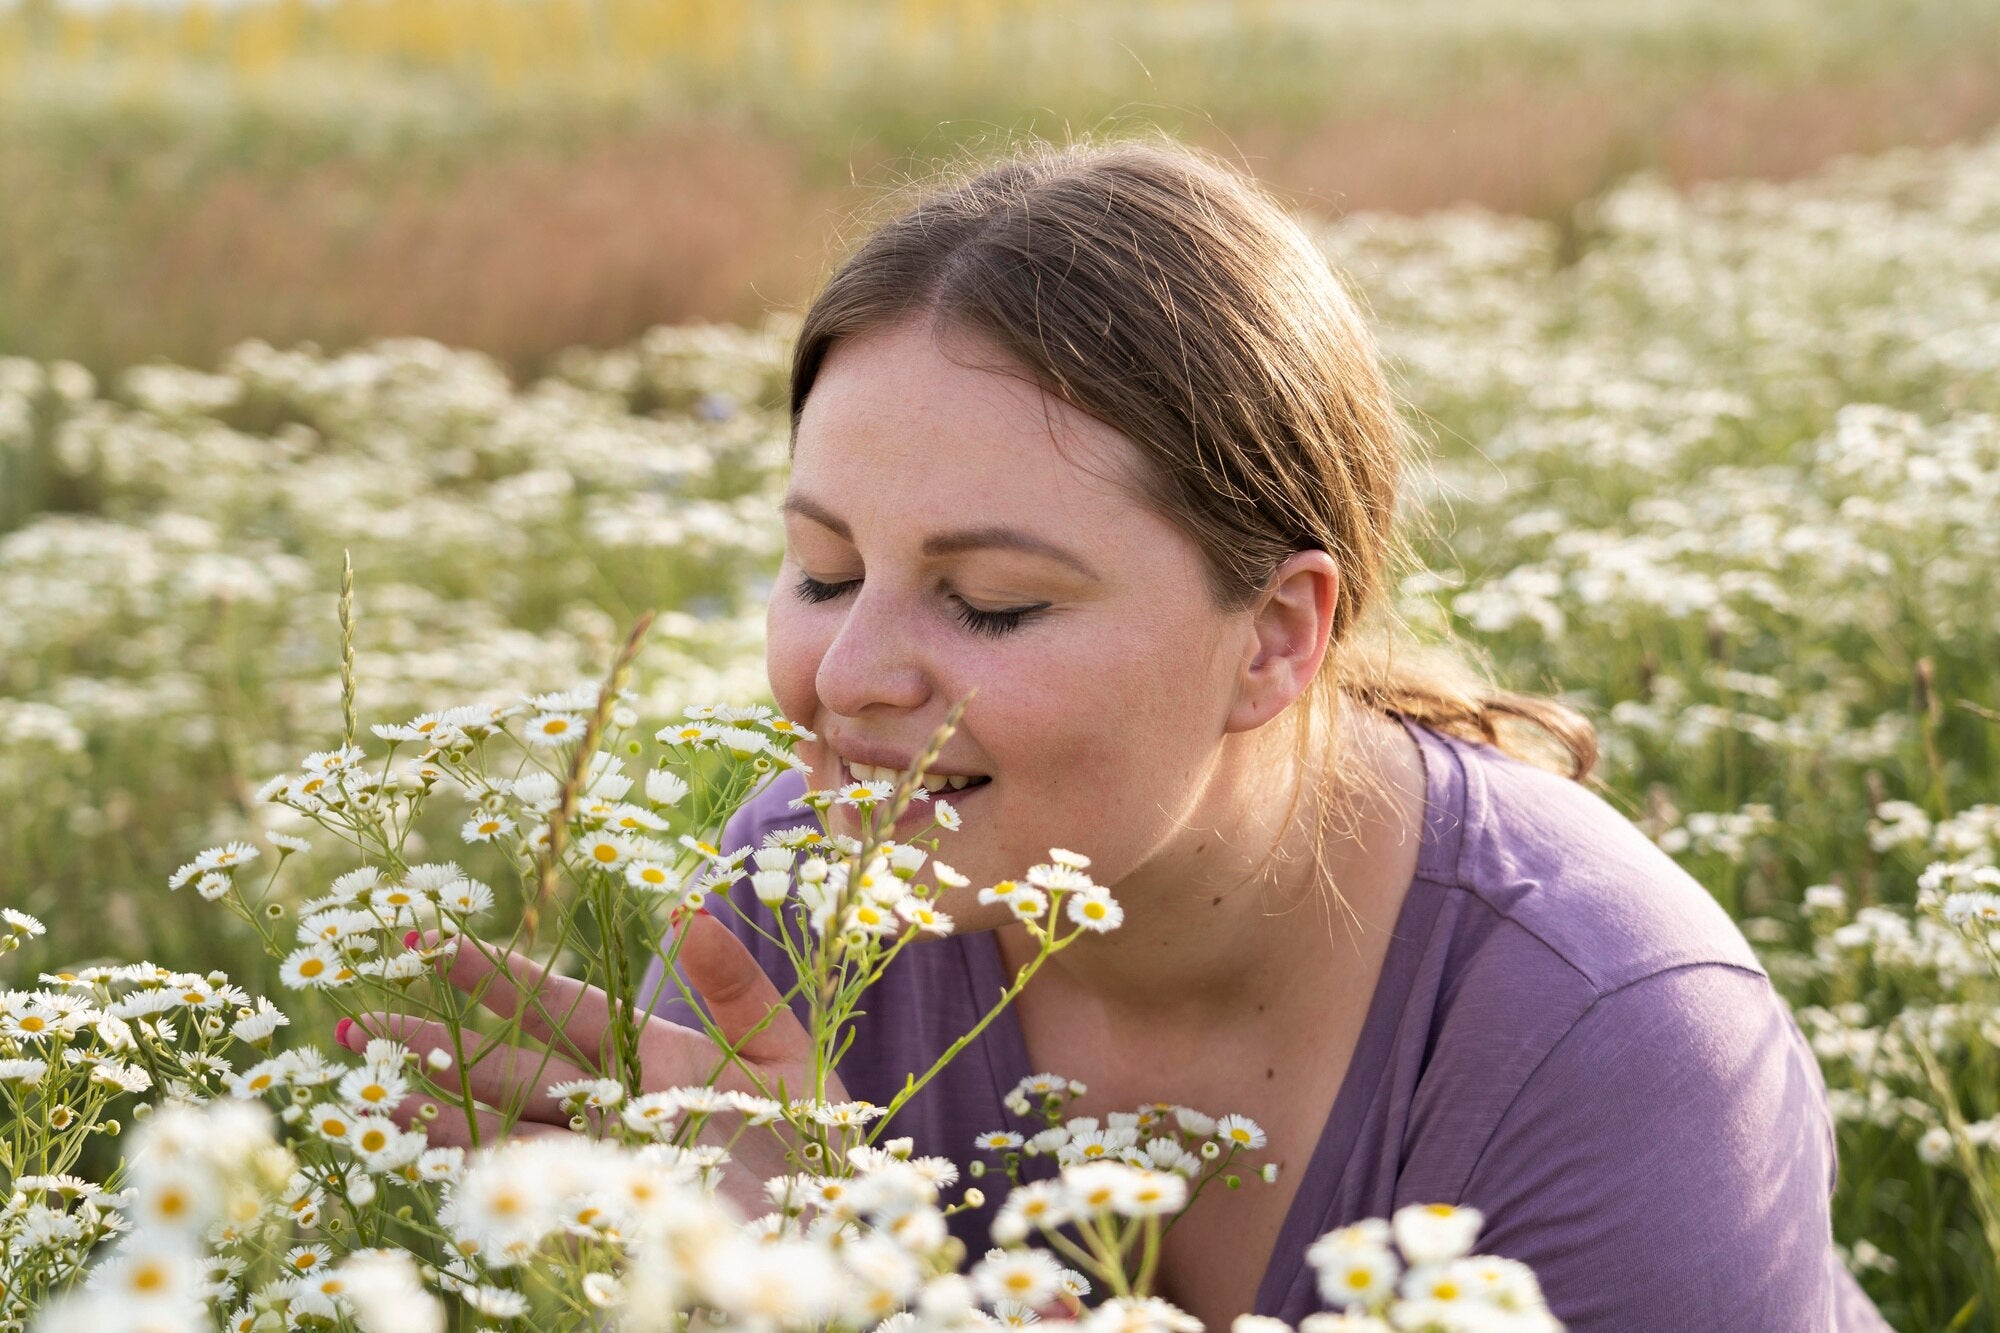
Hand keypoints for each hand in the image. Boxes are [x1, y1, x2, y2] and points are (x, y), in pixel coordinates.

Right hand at [335, 911, 846, 1208]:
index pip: (554, 1005)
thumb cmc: (817, 1141)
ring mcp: (602, 1164)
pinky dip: (482, 1180)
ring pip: (503, 1131)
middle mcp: (611, 1106)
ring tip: (373, 1091)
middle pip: (506, 1068)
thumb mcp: (786, 1052)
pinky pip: (533, 1197)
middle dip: (434, 1045)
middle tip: (360, 1023)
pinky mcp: (607, 1218)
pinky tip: (431, 1164)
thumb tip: (689, 908)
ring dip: (438, 1113)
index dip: (494, 974)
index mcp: (647, 1052)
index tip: (429, 939)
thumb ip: (736, 985)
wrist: (836, 1230)